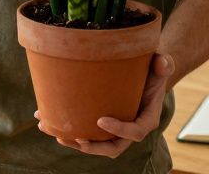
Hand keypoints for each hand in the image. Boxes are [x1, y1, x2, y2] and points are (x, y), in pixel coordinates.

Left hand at [35, 52, 174, 157]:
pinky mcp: (99, 123)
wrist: (143, 75)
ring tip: (53, 130)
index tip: (100, 120)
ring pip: (94, 143)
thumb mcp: (160, 64)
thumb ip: (163, 64)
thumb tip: (162, 62)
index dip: (119, 130)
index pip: (135, 132)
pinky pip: (83, 131)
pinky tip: (44, 119)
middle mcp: (129, 128)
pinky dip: (65, 128)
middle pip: (113, 147)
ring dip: (72, 141)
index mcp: (146, 119)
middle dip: (93, 146)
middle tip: (76, 138)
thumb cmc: (152, 70)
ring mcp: (113, 128)